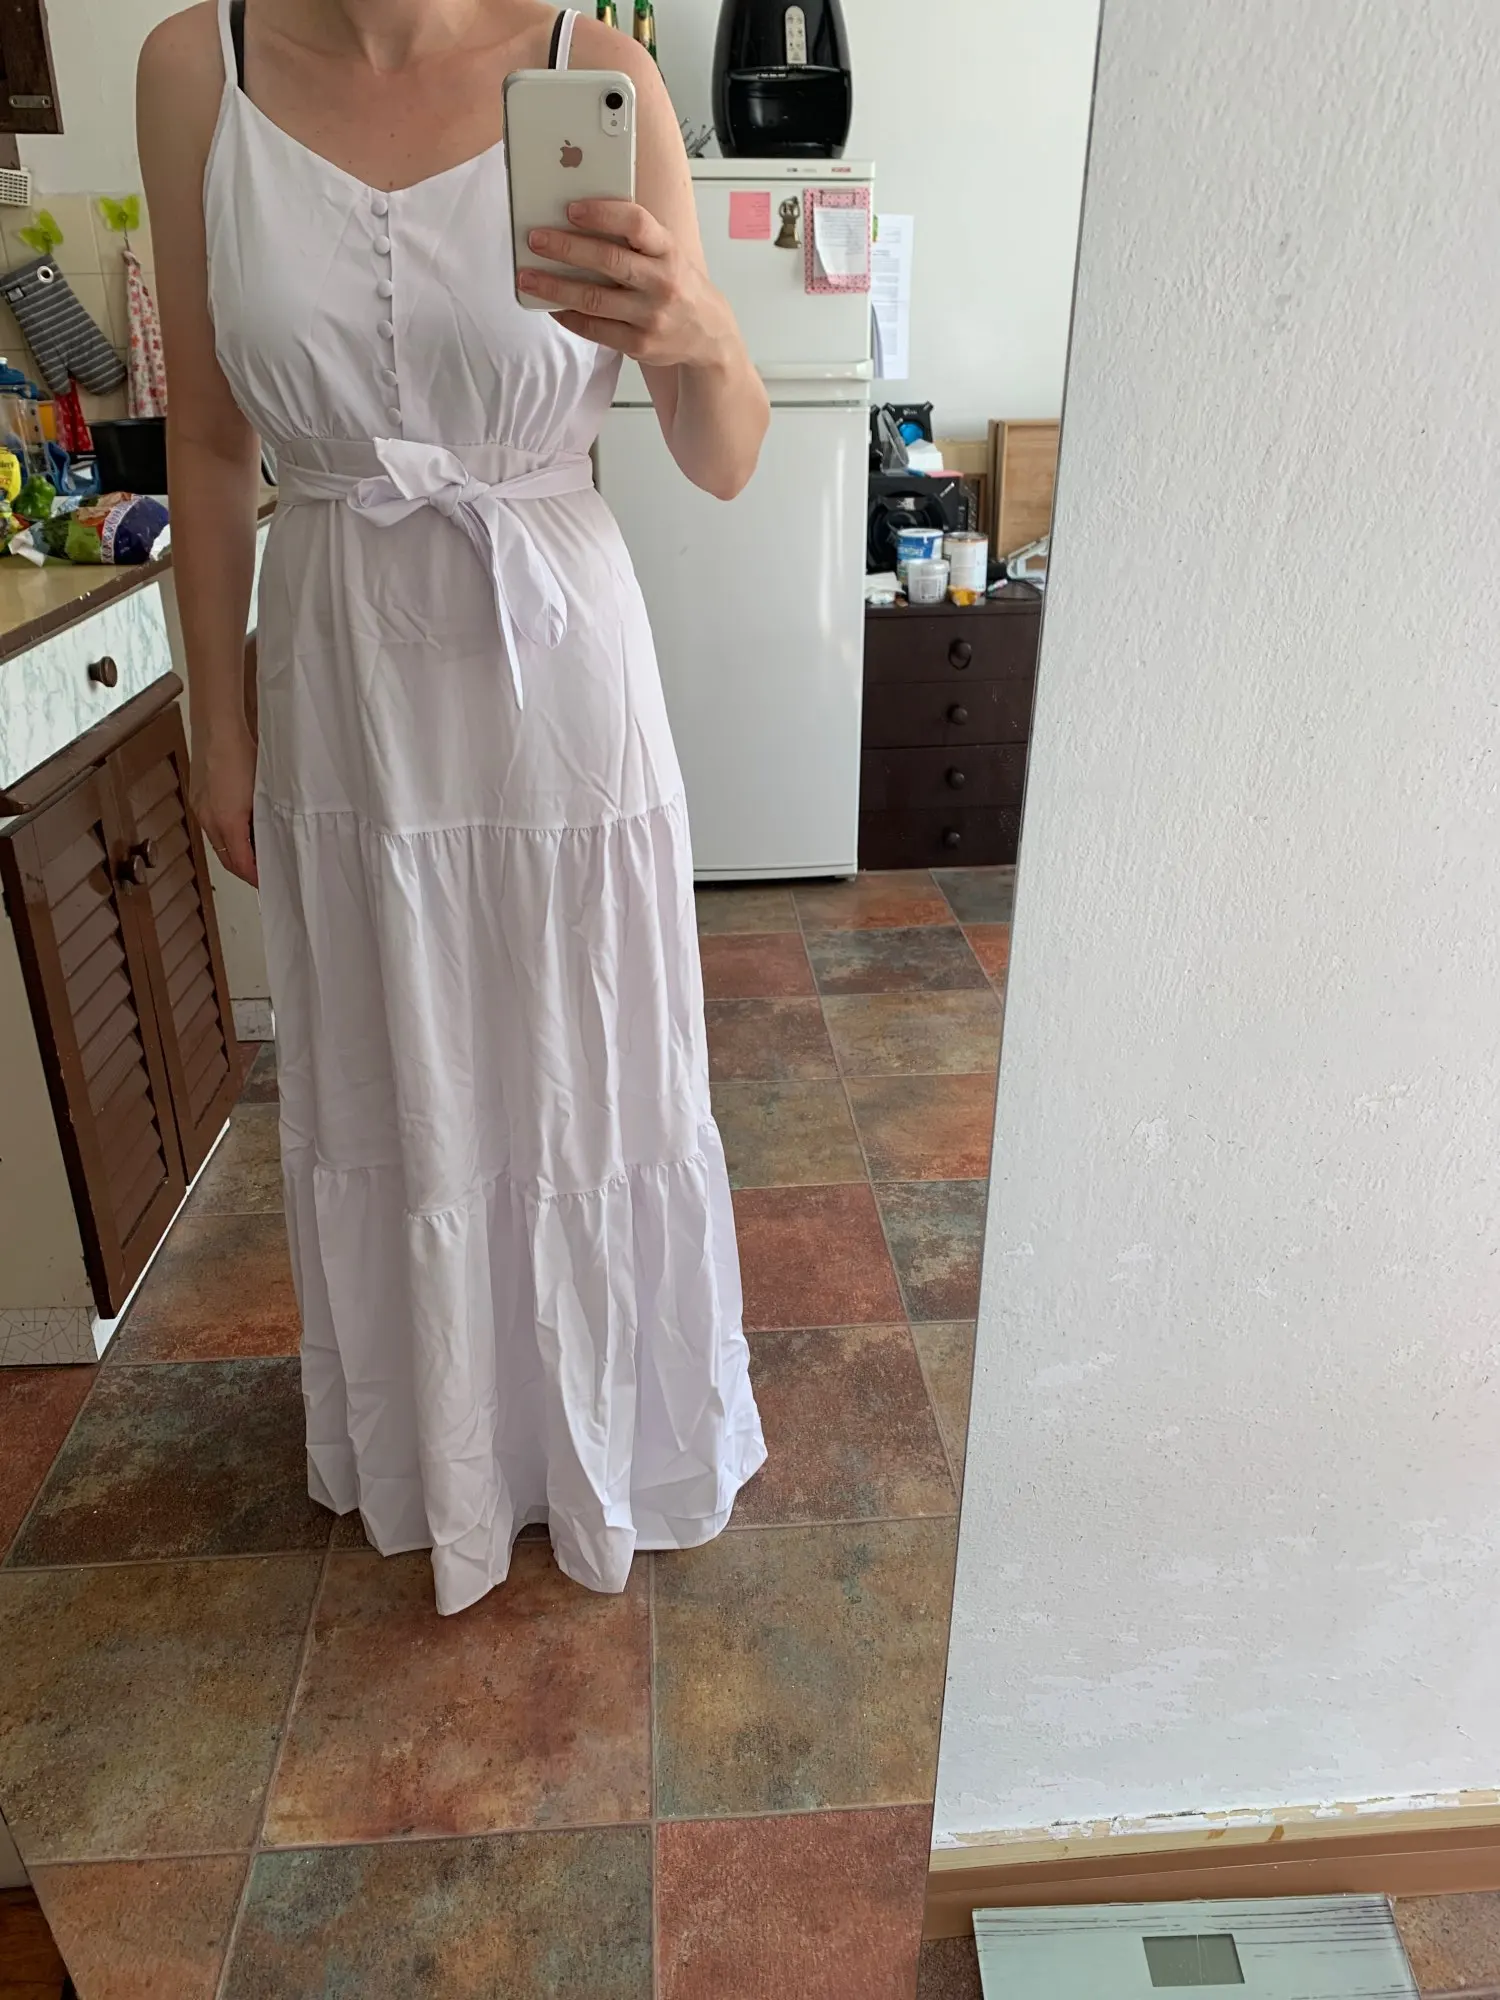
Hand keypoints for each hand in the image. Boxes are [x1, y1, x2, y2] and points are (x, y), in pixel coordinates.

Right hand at [192, 726, 258, 887]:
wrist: (218, 729)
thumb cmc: (242, 755)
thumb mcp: (262, 793)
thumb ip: (265, 819)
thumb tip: (272, 836)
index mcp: (227, 822)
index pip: (240, 863)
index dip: (254, 876)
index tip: (266, 882)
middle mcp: (209, 819)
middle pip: (226, 857)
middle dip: (244, 869)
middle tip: (262, 874)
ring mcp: (200, 808)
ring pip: (218, 842)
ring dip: (234, 852)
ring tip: (255, 853)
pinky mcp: (198, 797)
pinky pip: (211, 826)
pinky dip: (226, 834)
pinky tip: (240, 828)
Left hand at [519, 200, 731, 368]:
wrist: (709, 334)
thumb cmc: (678, 283)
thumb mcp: (667, 252)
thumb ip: (634, 238)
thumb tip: (577, 221)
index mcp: (668, 250)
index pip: (636, 222)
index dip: (601, 213)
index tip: (570, 208)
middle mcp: (662, 282)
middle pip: (608, 260)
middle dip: (566, 248)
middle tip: (534, 239)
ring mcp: (651, 316)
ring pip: (594, 299)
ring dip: (555, 287)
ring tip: (527, 278)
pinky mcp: (640, 344)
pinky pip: (595, 330)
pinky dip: (569, 316)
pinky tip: (552, 305)